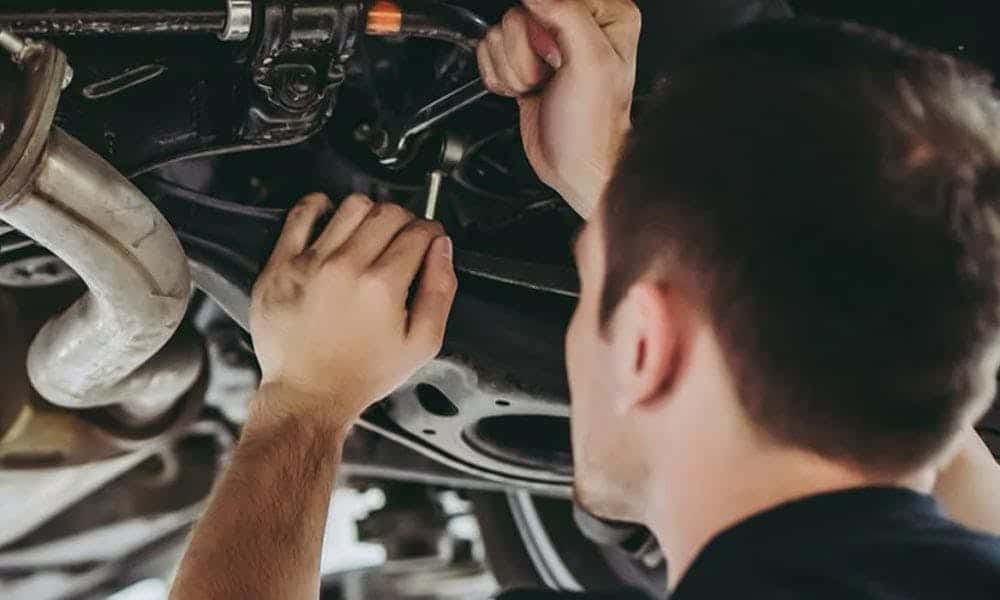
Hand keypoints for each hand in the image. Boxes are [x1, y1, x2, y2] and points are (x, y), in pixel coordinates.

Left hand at [250, 193, 456, 427]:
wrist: (308, 395)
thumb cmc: (362, 374)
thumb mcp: (422, 343)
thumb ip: (440, 290)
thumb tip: (441, 248)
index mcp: (382, 286)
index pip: (419, 232)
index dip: (431, 232)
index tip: (428, 240)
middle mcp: (345, 268)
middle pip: (388, 213)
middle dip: (405, 220)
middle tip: (403, 239)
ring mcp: (309, 263)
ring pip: (351, 206)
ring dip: (370, 213)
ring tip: (370, 233)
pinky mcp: (280, 265)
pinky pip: (301, 214)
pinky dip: (320, 206)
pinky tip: (330, 216)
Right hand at [477, 0, 640, 216]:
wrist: (575, 165)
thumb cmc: (594, 125)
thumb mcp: (591, 62)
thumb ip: (566, 14)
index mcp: (605, 15)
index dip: (544, 30)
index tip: (558, 58)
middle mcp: (574, 24)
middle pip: (518, 15)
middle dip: (525, 55)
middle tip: (550, 76)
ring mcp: (544, 44)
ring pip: (499, 34)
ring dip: (514, 70)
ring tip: (539, 87)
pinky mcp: (522, 63)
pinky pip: (489, 53)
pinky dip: (502, 78)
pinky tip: (526, 92)